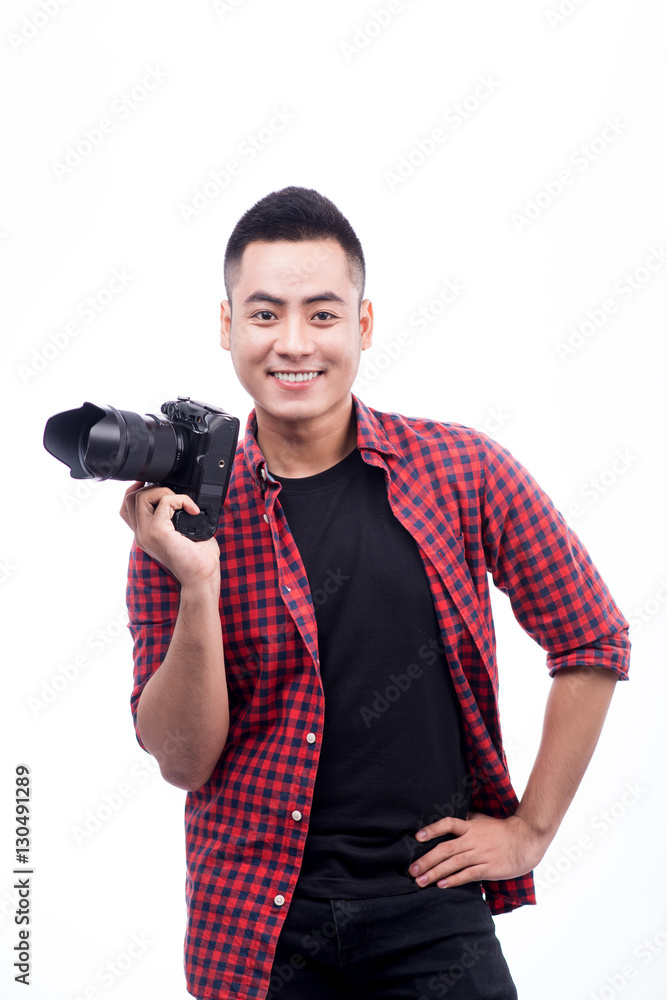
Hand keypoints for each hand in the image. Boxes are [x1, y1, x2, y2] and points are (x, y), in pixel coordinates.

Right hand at [120, 481, 220, 588]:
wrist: (203, 576)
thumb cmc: (198, 558)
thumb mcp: (183, 532)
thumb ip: (176, 514)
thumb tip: (185, 496)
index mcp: (145, 534)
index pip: (126, 507)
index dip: (137, 491)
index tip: (156, 484)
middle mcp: (142, 534)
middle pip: (130, 497)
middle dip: (152, 487)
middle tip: (174, 496)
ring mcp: (147, 533)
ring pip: (140, 496)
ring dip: (164, 492)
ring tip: (182, 503)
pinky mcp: (158, 532)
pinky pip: (164, 502)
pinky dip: (181, 499)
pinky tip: (193, 510)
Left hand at [408, 811, 550, 888]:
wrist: (525, 840)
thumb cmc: (502, 831)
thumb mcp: (482, 821)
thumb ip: (466, 821)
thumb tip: (448, 823)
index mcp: (470, 827)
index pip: (448, 824)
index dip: (432, 830)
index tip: (417, 837)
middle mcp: (473, 839)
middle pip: (445, 848)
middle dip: (427, 860)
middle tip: (412, 869)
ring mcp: (480, 854)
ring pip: (453, 863)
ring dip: (435, 873)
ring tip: (421, 881)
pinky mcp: (488, 868)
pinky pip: (468, 874)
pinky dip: (454, 880)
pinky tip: (442, 885)